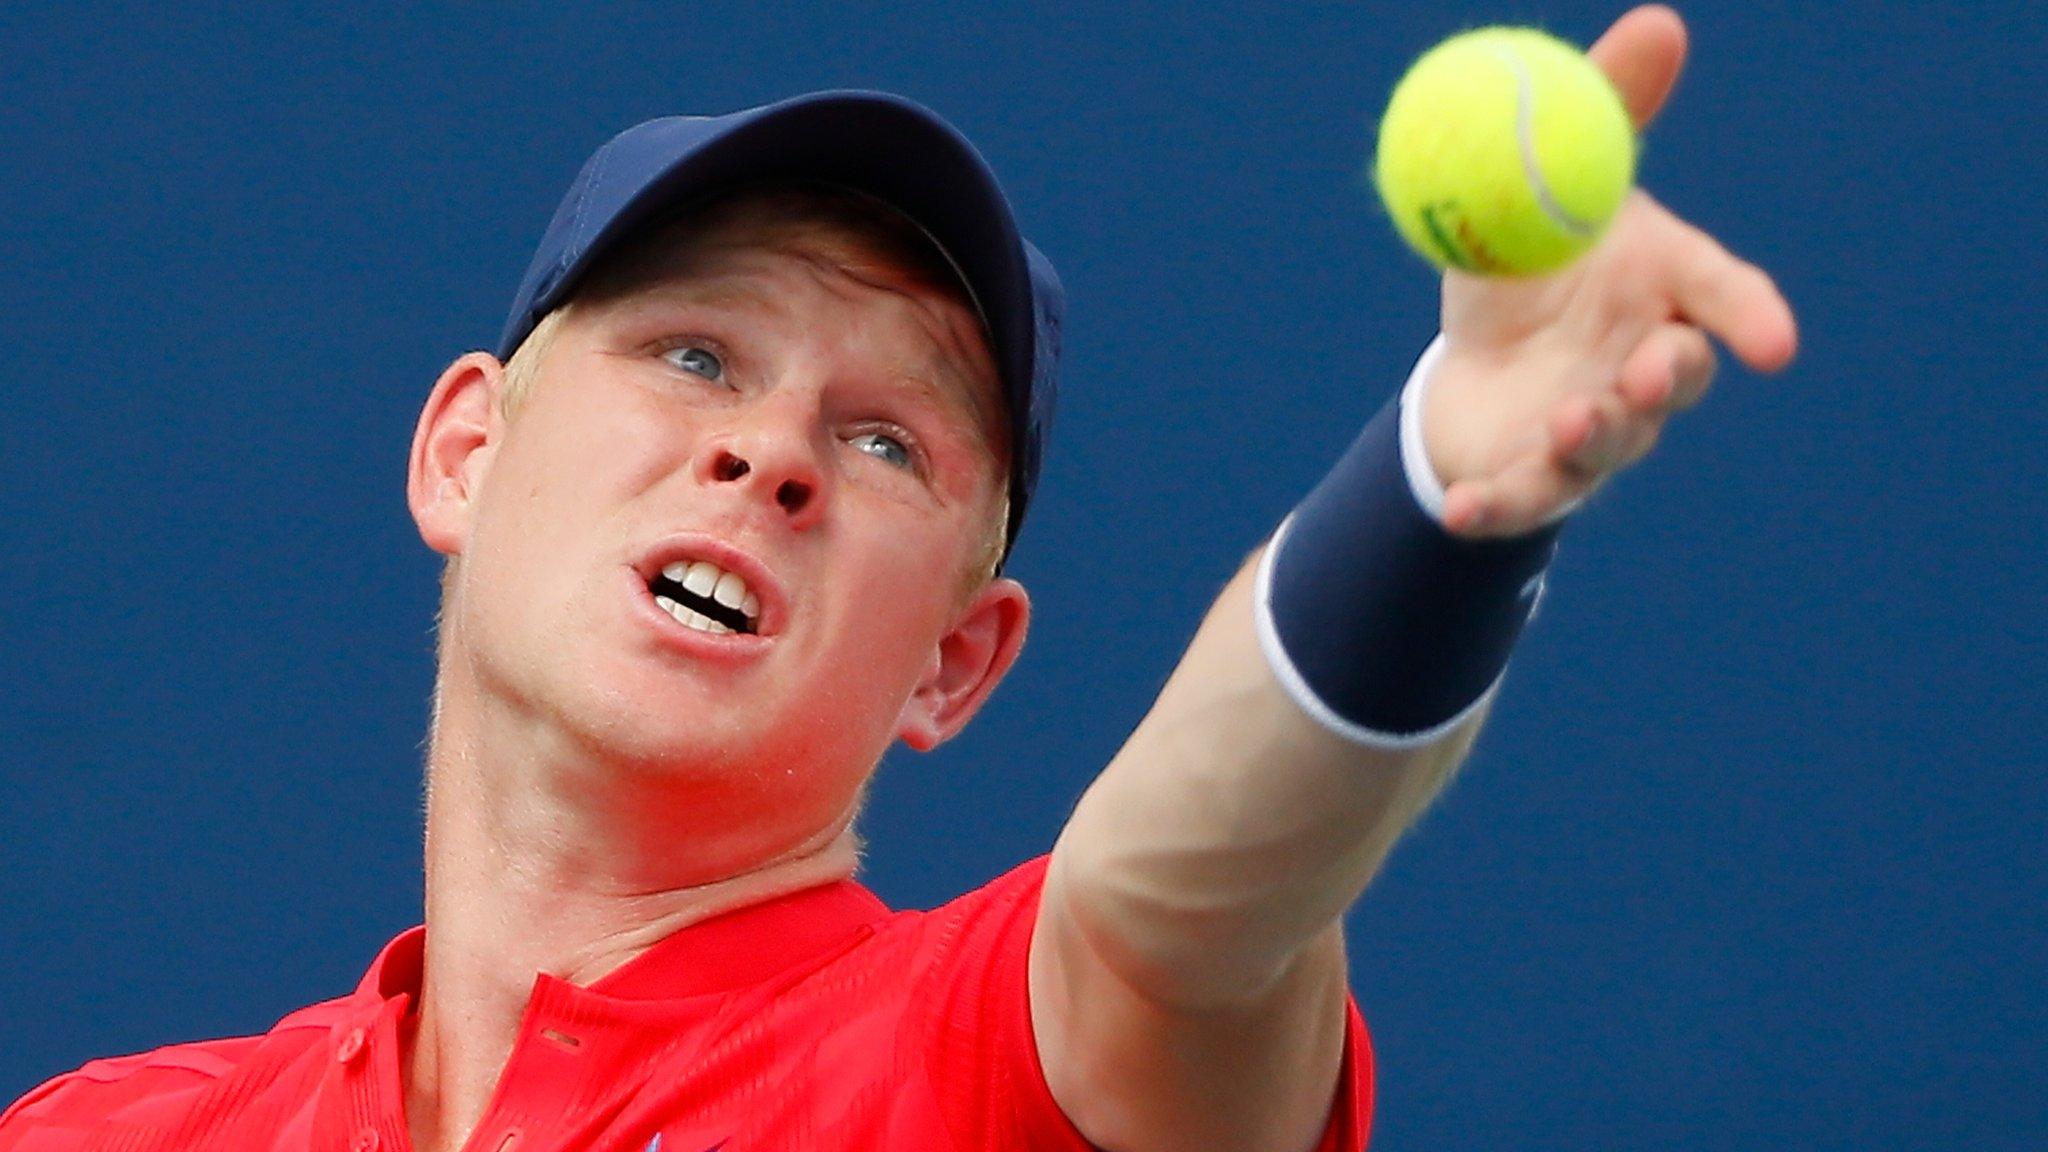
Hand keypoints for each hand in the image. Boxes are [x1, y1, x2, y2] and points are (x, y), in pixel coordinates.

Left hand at [1420, 5, 1798, 537]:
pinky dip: (1494, 508)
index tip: (1777, 343)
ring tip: (1570, 418)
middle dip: (1670, 377)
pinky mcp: (1537, 478)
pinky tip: (1461, 511)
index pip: (1720, 299)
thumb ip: (1605, 113)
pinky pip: (1520, 500)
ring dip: (1596, 433)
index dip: (1751, 319)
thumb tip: (1661, 24)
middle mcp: (1642, 368)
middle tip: (1653, 367)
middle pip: (1674, 379)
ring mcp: (1596, 430)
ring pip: (1610, 442)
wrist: (1476, 358)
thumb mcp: (1554, 181)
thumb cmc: (1536, 263)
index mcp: (1658, 290)